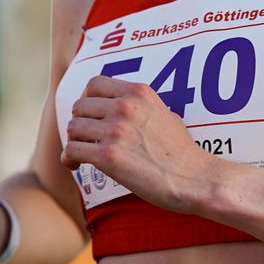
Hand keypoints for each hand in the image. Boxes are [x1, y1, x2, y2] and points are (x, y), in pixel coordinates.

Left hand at [60, 75, 219, 213]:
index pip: (94, 84)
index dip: (86, 100)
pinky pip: (72, 150)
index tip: (89, 115)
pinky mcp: (108, 156)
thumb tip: (125, 109)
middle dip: (80, 123)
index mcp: (138, 93)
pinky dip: (69, 159)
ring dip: (74, 141)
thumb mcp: (166, 114)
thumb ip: (142, 108)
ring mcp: (115, 130)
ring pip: (73, 128)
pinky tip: (76, 165)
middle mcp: (124, 106)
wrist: (195, 178)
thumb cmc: (183, 153)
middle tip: (85, 138)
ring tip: (81, 153)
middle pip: (80, 106)